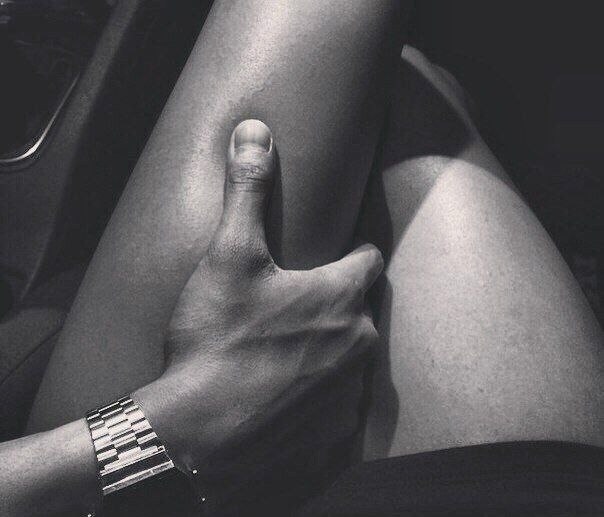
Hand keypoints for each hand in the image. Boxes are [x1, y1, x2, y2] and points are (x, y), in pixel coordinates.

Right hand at [135, 119, 382, 499]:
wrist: (194, 432)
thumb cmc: (216, 337)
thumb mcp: (229, 254)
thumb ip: (247, 189)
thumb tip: (254, 130)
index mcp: (341, 296)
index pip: (370, 259)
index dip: (355, 252)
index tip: (339, 252)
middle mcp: (359, 343)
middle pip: (362, 310)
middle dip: (339, 303)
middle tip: (300, 303)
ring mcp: (348, 393)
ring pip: (353, 358)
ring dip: (331, 350)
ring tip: (291, 350)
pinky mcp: (333, 434)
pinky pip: (337, 405)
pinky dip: (320, 395)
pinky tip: (288, 395)